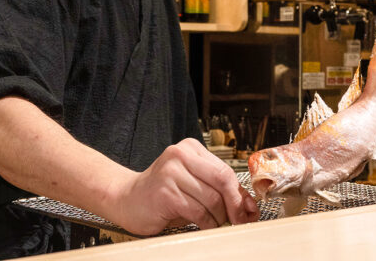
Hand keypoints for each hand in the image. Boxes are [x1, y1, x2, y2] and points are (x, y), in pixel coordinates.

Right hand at [111, 138, 258, 234]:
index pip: (225, 169)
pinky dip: (207, 223)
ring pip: (211, 198)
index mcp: (190, 148)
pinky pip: (198, 211)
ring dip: (219, 217)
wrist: (126, 199)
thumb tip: (248, 205)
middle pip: (221, 180)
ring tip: (217, 224)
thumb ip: (218, 189)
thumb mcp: (192, 184)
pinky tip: (205, 226)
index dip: (240, 192)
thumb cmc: (163, 193)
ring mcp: (171, 173)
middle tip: (239, 220)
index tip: (248, 209)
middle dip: (234, 204)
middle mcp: (180, 155)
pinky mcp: (165, 193)